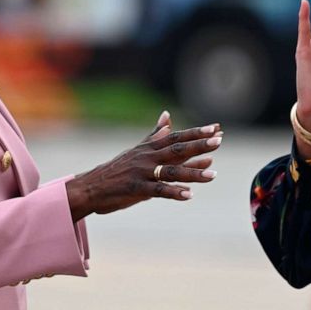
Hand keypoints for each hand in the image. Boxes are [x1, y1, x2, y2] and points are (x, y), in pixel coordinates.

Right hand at [66, 111, 221, 220]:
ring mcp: (142, 172)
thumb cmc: (117, 169)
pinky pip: (158, 190)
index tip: (216, 128)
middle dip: (199, 145)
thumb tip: (167, 115)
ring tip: (213, 175)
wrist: (91, 186)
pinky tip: (189, 195)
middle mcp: (147, 157)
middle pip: (176, 149)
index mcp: (150, 148)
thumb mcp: (138, 149)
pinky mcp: (136, 189)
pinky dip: (174, 192)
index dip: (196, 133)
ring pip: (171, 171)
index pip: (176, 137)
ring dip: (193, 172)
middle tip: (219, 141)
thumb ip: (155, 134)